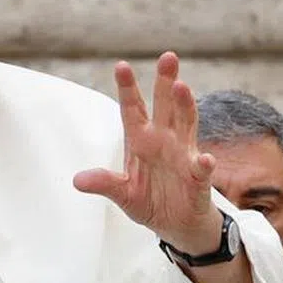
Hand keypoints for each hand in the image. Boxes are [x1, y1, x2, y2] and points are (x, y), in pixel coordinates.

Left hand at [73, 52, 221, 253]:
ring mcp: (184, 156)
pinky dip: (204, 164)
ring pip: (186, 125)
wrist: (176, 225)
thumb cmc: (150, 201)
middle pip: (165, 106)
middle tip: (167, 57)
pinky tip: (204, 159)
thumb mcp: (123, 194)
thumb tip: (77, 180)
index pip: (133, 109)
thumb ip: (105, 184)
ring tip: (181, 88)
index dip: (128, 89)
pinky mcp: (198, 179)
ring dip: (185, 106)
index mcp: (141, 141)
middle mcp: (164, 141)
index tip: (121, 66)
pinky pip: (201, 169)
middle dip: (165, 82)